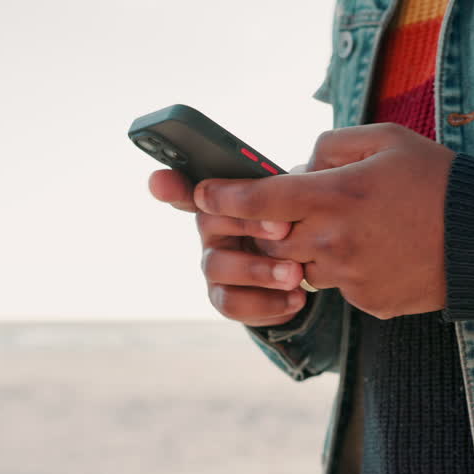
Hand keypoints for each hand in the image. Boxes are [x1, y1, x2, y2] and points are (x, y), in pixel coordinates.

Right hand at [148, 168, 308, 326]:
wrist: (313, 270)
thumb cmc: (300, 225)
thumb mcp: (297, 198)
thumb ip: (285, 187)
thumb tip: (300, 170)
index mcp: (224, 199)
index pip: (189, 186)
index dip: (170, 185)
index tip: (160, 182)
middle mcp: (211, 231)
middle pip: (208, 222)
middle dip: (247, 224)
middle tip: (284, 229)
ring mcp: (215, 266)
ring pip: (218, 267)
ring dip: (260, 271)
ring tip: (296, 274)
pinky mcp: (225, 299)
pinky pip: (233, 303)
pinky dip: (268, 303)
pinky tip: (297, 297)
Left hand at [193, 123, 454, 319]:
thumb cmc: (439, 180)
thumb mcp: (386, 140)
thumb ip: (332, 145)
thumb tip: (299, 162)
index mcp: (337, 196)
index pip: (260, 200)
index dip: (223, 198)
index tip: (201, 195)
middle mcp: (336, 241)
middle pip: (273, 239)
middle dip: (270, 225)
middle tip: (288, 208)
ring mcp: (352, 278)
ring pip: (303, 266)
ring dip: (311, 247)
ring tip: (357, 225)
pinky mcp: (369, 303)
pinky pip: (339, 286)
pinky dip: (346, 269)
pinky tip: (381, 250)